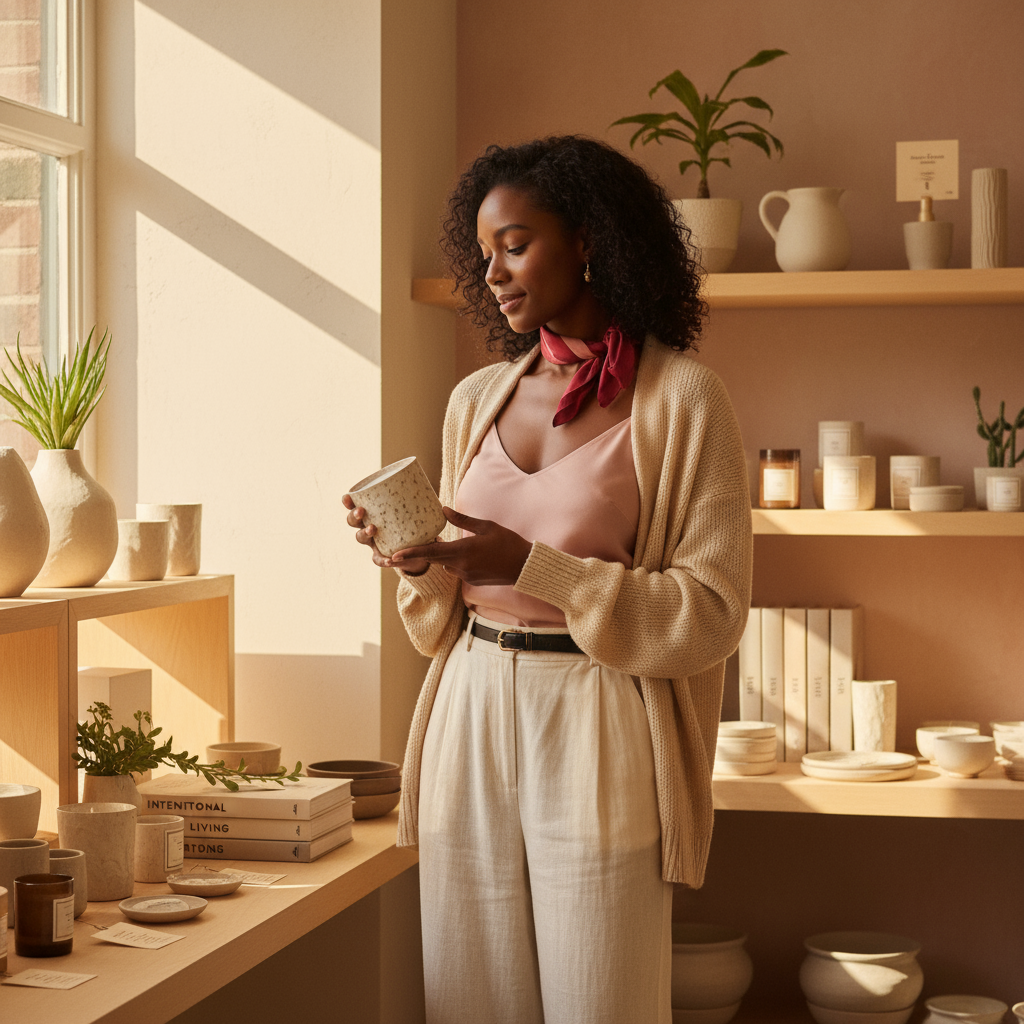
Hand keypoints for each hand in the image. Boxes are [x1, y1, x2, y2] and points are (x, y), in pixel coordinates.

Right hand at [342, 494, 429, 573]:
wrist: (419, 550)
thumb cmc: (415, 525)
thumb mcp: (418, 514)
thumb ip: (427, 509)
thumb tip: (444, 507)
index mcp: (374, 514)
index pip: (356, 505)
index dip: (349, 502)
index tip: (348, 496)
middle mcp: (369, 528)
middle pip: (353, 522)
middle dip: (354, 516)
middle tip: (362, 512)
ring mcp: (374, 543)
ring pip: (360, 538)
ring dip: (364, 533)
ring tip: (373, 529)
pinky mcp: (382, 557)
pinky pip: (378, 559)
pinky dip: (383, 559)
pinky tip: (390, 560)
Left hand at [392, 507, 530, 585]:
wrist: (524, 567)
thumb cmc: (508, 542)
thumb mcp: (486, 526)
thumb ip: (462, 520)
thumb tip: (443, 510)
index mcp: (463, 550)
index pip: (431, 552)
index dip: (411, 554)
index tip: (394, 556)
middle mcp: (461, 565)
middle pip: (434, 559)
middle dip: (422, 553)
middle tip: (410, 547)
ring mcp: (466, 575)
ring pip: (445, 565)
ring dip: (445, 556)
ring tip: (454, 543)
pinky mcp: (472, 581)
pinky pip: (456, 570)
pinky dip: (457, 562)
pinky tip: (472, 554)